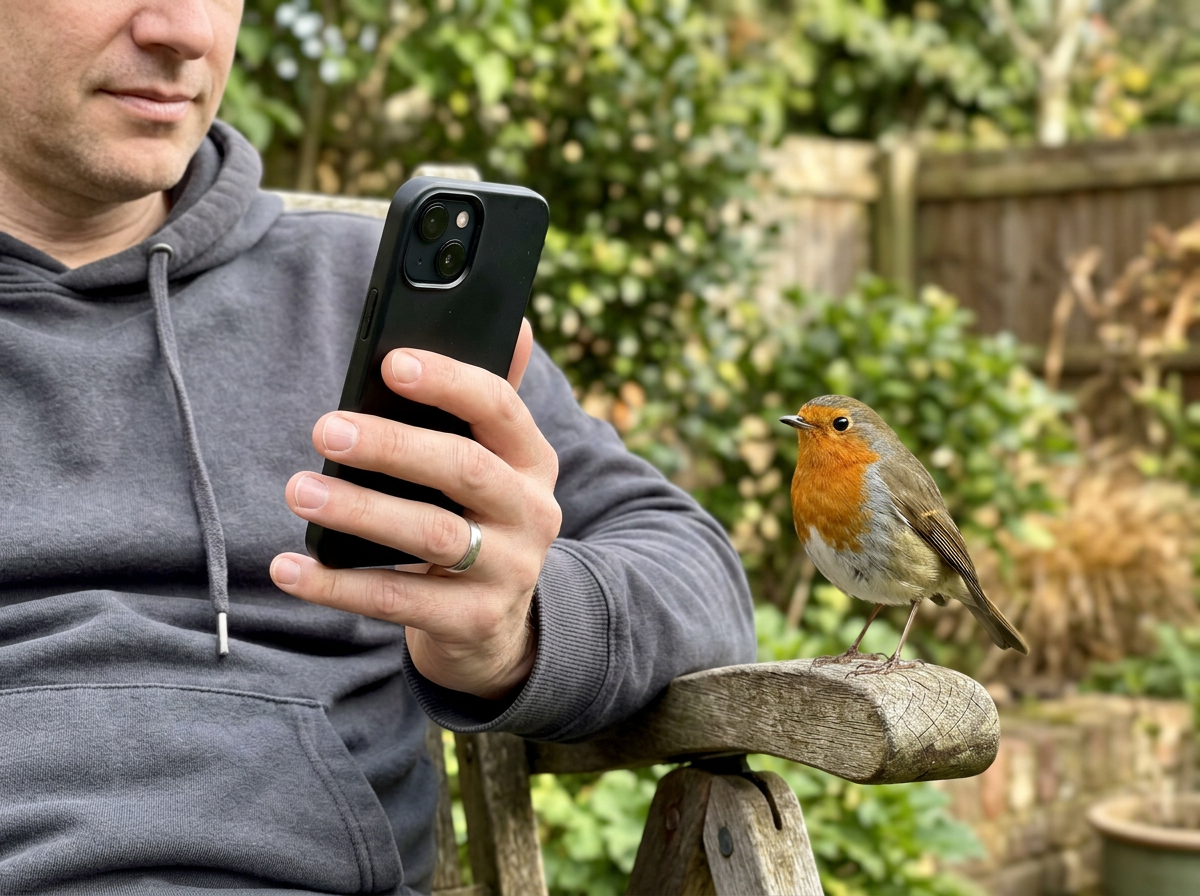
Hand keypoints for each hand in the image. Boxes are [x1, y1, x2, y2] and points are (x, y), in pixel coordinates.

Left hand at [270, 320, 560, 699]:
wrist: (498, 624)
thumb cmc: (478, 518)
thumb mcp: (497, 463)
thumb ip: (490, 401)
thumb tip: (515, 325)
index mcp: (533, 459)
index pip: (500, 408)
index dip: (449, 382)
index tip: (391, 362)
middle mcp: (532, 513)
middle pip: (465, 470)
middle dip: (394, 446)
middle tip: (326, 428)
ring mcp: (508, 571)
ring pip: (432, 536)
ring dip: (361, 510)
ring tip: (300, 490)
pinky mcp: (472, 622)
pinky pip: (398, 601)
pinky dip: (338, 586)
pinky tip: (289, 568)